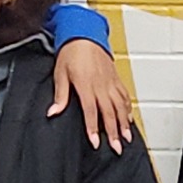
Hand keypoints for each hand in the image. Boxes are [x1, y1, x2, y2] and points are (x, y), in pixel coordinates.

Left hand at [49, 38, 131, 152]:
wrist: (85, 35)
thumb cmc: (71, 53)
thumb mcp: (60, 73)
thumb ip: (60, 95)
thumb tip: (53, 112)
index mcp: (86, 85)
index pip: (90, 111)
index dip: (93, 128)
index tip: (96, 142)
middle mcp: (101, 85)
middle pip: (109, 113)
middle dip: (113, 132)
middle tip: (116, 148)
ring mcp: (110, 83)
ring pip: (120, 107)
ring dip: (124, 124)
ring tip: (127, 138)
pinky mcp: (116, 79)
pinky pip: (125, 96)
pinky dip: (128, 109)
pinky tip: (129, 119)